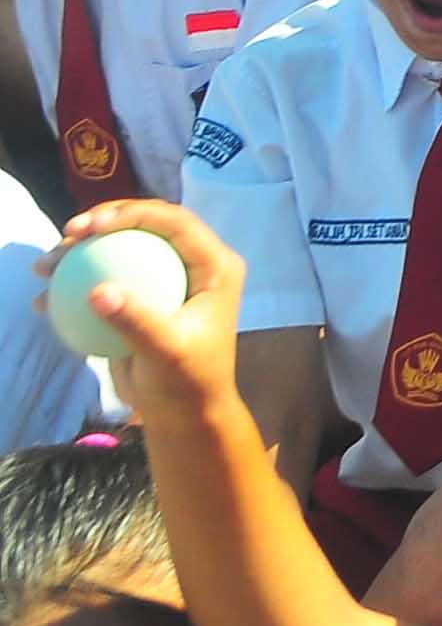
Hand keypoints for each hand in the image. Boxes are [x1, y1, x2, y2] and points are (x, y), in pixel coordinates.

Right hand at [46, 198, 247, 417]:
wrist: (180, 411)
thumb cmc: (187, 382)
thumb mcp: (165, 352)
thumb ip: (136, 322)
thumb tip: (98, 292)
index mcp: (214, 266)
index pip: (175, 222)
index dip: (133, 214)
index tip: (91, 227)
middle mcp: (191, 264)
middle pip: (144, 226)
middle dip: (102, 221)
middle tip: (67, 236)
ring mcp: (164, 278)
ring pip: (119, 249)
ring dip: (79, 252)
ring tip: (44, 266)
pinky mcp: (139, 297)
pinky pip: (103, 279)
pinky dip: (73, 285)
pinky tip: (42, 296)